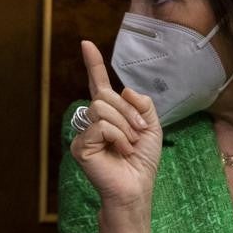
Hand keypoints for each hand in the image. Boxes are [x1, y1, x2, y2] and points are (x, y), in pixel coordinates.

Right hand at [69, 40, 162, 209]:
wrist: (137, 188)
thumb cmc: (142, 161)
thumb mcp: (151, 126)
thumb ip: (143, 104)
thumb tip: (124, 89)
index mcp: (110, 114)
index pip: (100, 84)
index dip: (93, 63)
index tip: (85, 44)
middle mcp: (93, 120)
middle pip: (106, 96)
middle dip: (129, 113)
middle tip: (138, 134)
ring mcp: (85, 133)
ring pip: (103, 109)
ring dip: (125, 127)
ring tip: (129, 146)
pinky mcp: (81, 146)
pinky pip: (102, 127)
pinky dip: (118, 138)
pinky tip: (120, 152)